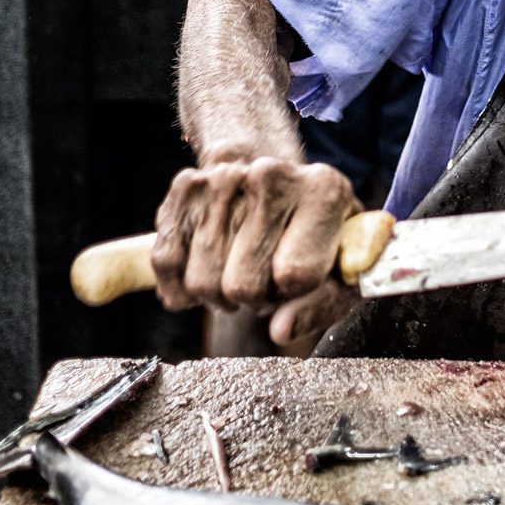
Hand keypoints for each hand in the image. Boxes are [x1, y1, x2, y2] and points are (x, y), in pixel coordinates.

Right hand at [152, 156, 360, 347]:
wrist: (281, 187)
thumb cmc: (315, 239)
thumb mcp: (338, 276)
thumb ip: (318, 307)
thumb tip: (281, 330)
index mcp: (324, 192)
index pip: (295, 275)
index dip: (291, 295)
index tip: (297, 279)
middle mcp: (272, 174)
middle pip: (242, 284)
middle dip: (254, 297)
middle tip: (267, 277)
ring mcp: (224, 175)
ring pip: (202, 281)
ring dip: (218, 293)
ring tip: (242, 268)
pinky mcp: (186, 185)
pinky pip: (166, 261)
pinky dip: (182, 285)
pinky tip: (208, 271)